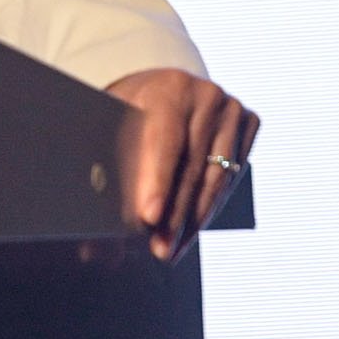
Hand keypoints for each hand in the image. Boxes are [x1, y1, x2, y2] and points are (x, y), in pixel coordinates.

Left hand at [105, 68, 259, 260]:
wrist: (163, 87)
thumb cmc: (127, 111)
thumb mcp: (110, 125)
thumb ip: (102, 167)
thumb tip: (90, 242)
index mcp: (168, 88)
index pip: (164, 141)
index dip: (156, 182)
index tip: (147, 218)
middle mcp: (205, 94)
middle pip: (191, 167)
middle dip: (174, 215)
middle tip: (158, 250)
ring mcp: (232, 107)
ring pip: (215, 178)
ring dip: (193, 221)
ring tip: (171, 251)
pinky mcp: (249, 121)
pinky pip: (231, 177)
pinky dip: (210, 206)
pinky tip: (190, 230)